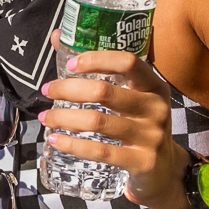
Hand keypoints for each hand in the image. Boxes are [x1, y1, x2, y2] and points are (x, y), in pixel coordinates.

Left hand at [41, 47, 192, 208]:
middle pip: (105, 91)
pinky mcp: (142, 161)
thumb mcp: (132, 99)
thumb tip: (57, 36)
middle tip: (48, 91)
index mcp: (154, 86)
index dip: (98, 59)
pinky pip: (101, 151)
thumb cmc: (139, 127)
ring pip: (98, 121)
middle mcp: (156, 108)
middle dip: (69, 89)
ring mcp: (151, 136)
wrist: (163, 172)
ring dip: (64, 118)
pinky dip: (73, 145)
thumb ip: (101, 71)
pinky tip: (56, 140)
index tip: (71, 64)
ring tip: (45, 118)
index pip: (128, 62)